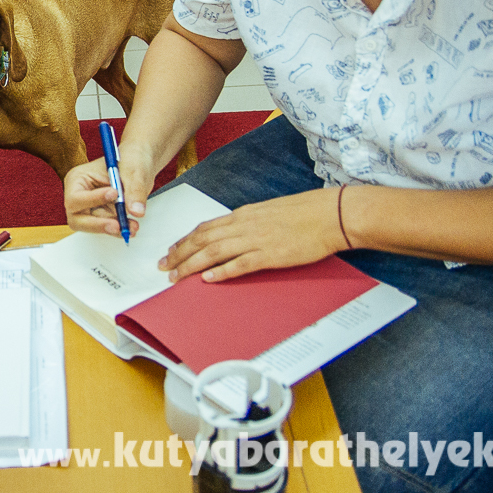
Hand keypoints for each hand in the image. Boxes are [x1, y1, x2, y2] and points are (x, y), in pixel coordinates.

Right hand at [63, 157, 144, 237]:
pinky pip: (107, 226)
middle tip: (117, 225)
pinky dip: (119, 227)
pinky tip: (131, 226)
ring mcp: (92, 207)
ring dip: (113, 227)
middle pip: (78, 219)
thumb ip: (135, 191)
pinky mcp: (104, 214)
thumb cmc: (131, 157)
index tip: (114, 194)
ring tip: (132, 225)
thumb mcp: (134, 171)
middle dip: (99, 224)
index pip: (75, 198)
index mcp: (77, 179)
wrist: (140, 161)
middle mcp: (81, 195)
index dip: (92, 200)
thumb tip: (136, 211)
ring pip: (95, 226)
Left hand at [157, 187, 348, 282]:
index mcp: (242, 215)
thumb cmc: (303, 213)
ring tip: (176, 277)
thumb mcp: (267, 213)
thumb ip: (247, 223)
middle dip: (179, 254)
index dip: (185, 240)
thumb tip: (232, 234)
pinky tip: (207, 279)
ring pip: (213, 252)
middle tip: (164, 266)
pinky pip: (239, 264)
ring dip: (191, 266)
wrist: (329, 214)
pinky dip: (221, 272)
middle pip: (202, 240)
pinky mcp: (270, 255)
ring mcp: (255, 240)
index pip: (205, 228)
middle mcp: (243, 226)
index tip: (172, 251)